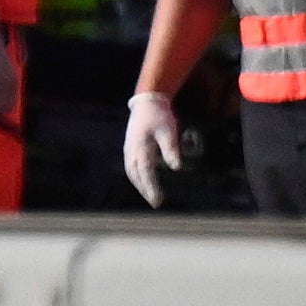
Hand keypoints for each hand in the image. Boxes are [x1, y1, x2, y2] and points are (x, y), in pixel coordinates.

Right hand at [122, 91, 185, 206]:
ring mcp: (129, 148)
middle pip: (136, 174)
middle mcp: (131, 150)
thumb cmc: (159, 116)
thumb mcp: (168, 130)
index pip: (145, 172)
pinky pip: (131, 166)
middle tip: (155, 202)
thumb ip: (171, 149)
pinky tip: (144, 180)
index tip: (158, 200)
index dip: (151, 187)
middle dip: (145, 189)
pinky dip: (137, 176)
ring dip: (140, 184)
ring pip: (132, 171)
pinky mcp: (131, 146)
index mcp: (140, 147)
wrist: (146, 102)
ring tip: (150, 195)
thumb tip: (176, 167)